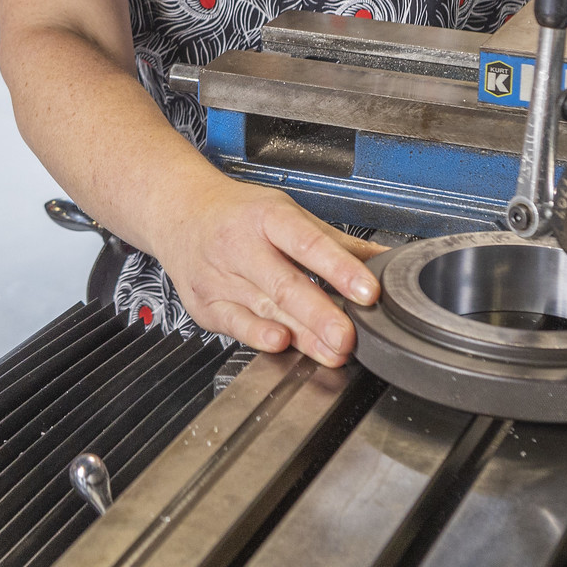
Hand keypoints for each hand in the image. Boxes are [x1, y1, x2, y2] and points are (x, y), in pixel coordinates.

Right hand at [155, 177, 384, 365]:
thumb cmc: (239, 214)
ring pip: (265, 310)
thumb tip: (387, 260)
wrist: (179, 214)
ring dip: (302, 335)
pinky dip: (257, 335)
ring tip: (333, 352)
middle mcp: (240, 245)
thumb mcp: (287, 213)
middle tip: (348, 337)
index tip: (368, 290)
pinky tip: (280, 343)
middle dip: (319, 314)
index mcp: (268, 217)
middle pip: (284, 283)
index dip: (339, 268)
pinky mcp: (206, 304)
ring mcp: (219, 276)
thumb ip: (336, 242)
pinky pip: (235, 324)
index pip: (308, 243)